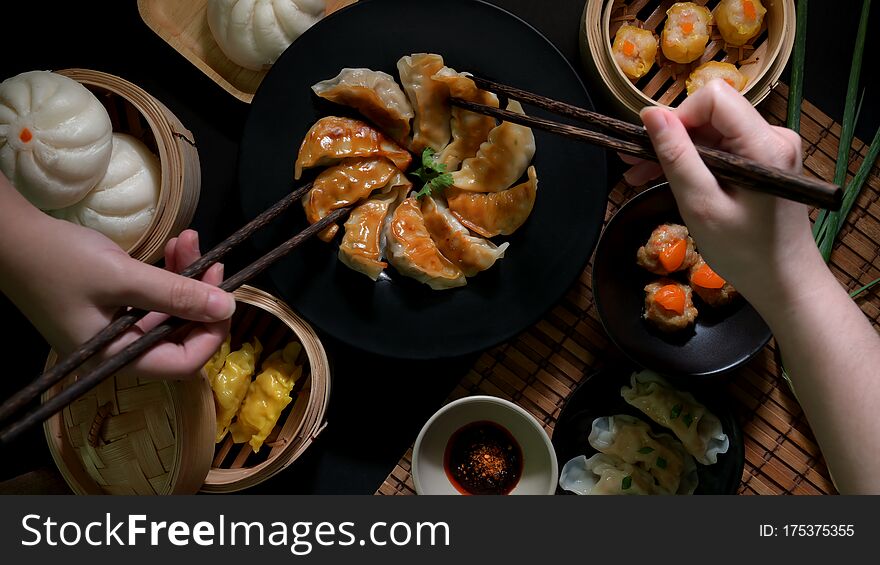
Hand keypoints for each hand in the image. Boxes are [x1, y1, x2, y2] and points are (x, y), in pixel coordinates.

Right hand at [0, 174, 234, 379]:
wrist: (9, 238)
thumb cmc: (59, 260)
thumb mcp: (123, 277)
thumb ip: (176, 294)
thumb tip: (228, 306)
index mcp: (117, 358)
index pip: (184, 363)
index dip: (212, 333)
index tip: (226, 296)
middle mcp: (118, 350)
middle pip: (179, 335)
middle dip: (201, 297)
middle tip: (213, 261)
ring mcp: (113, 329)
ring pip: (168, 311)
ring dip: (185, 278)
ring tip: (190, 240)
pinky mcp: (110, 307)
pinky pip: (151, 298)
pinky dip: (166, 275)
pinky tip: (175, 247)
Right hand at [622, 80, 820, 305]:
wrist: (785, 282)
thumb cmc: (745, 252)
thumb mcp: (701, 204)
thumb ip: (676, 156)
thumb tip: (650, 114)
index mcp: (764, 144)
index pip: (714, 98)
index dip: (679, 117)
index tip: (654, 148)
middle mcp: (773, 136)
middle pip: (711, 115)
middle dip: (670, 137)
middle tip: (631, 163)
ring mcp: (770, 149)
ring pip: (711, 133)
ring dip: (675, 151)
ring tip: (638, 174)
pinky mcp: (764, 162)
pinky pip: (721, 150)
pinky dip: (692, 163)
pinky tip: (664, 178)